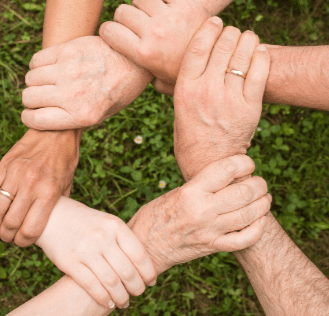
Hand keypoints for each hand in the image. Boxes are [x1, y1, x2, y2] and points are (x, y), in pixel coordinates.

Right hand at [0, 129, 80, 245]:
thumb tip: (49, 222)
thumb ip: (57, 204)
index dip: (24, 242)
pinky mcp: (4, 166)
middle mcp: (31, 185)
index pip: (30, 229)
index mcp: (50, 193)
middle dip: (6, 236)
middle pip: (10, 224)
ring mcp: (15, 175)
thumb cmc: (65, 159)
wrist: (56, 132)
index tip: (22, 241)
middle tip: (8, 236)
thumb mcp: (68, 184)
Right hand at [21, 36, 152, 129]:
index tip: (33, 114)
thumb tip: (46, 120)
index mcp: (82, 115)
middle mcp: (73, 95)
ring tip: (50, 81)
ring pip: (30, 78)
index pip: (35, 120)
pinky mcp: (68, 50)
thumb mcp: (102, 115)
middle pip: (29, 98)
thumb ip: (75, 119)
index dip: (30, 118)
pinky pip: (36, 60)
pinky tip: (52, 67)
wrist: (135, 62)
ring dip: (36, 82)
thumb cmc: (119, 91)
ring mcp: (69, 71)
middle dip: (33, 100)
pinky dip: (38, 65)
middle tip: (45, 97)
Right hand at [36, 197, 156, 308]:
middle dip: (137, 287)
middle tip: (139, 293)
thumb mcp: (108, 222)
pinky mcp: (69, 262)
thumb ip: (123, 239)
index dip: (148, 271)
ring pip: (111, 282)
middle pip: (127, 271)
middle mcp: (102, 237)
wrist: (54, 216)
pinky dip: (103, 298)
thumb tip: (143, 264)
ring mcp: (86, 250)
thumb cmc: (87, 222)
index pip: (139, 254)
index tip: (151, 281)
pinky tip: (109, 303)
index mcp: (115, 225)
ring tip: (125, 302)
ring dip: (122, 297)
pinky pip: (92, 286)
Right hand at [99, 0, 209, 94]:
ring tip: (150, 14)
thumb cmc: (185, 75)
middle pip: (122, 11)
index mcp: (144, 54)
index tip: (114, 34)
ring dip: (142, 5)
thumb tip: (131, 75)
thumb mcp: (162, 83)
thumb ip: (144, 78)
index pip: (109, 31)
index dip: (108, 31)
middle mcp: (154, 33)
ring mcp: (170, 16)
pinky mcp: (186, 3)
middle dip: (124, 18)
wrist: (217, 63)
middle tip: (134, 25)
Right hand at [128, 155, 270, 273]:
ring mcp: (209, 230)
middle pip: (244, 192)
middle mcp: (202, 210)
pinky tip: (260, 220)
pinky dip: (258, 229)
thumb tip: (228, 177)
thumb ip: (201, 186)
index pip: (226, 170)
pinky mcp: (212, 247)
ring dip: (263, 204)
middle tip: (260, 182)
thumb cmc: (156, 214)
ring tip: (264, 198)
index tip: (248, 163)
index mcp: (190, 191)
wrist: (145, 246)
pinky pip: (244, 240)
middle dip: (259, 184)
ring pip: (249, 215)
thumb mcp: (175, 192)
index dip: (244, 163)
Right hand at [173, 18, 269, 180]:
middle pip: (222, 46)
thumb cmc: (189, 136)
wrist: (209, 163)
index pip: (198, 46)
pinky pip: (260, 73)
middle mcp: (207, 90)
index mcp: (185, 89)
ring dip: (247, 40)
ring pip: (242, 56)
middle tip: (232, 31)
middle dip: (230, 32)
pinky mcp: (250, 108)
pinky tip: (260, 51)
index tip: (215, 20)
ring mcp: (230, 99)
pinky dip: (261, 57)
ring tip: (248, 37)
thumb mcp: (177, 110)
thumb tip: (164, 72)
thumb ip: (175, 88)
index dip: (209, 28)